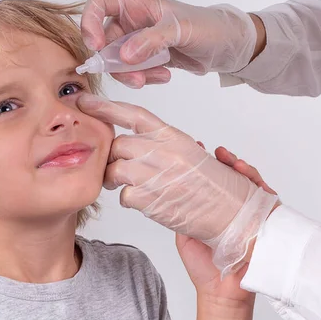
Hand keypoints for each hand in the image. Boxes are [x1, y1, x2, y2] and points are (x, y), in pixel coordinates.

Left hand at [77, 94, 277, 274]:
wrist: (235, 218)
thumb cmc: (219, 188)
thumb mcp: (194, 155)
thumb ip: (166, 146)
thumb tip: (145, 141)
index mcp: (174, 136)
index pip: (133, 114)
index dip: (105, 106)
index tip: (85, 101)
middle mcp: (163, 152)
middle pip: (118, 145)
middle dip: (112, 156)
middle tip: (116, 165)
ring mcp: (155, 175)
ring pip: (114, 170)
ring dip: (115, 179)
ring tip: (126, 185)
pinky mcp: (150, 201)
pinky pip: (124, 196)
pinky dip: (129, 200)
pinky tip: (145, 202)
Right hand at [80, 0, 258, 87]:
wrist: (227, 47)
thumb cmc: (208, 27)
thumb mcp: (181, 30)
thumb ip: (152, 40)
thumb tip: (123, 56)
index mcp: (138, 4)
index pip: (100, 3)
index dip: (90, 22)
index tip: (97, 46)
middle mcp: (133, 21)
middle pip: (105, 41)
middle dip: (116, 63)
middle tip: (135, 78)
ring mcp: (138, 41)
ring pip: (117, 61)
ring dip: (131, 74)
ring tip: (157, 77)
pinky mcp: (146, 59)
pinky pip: (133, 72)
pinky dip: (144, 78)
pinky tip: (165, 75)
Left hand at [177, 144, 276, 319]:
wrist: (222, 291)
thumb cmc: (203, 264)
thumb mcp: (182, 231)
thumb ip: (176, 211)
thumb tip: (160, 187)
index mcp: (211, 205)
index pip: (210, 177)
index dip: (204, 162)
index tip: (194, 148)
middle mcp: (231, 205)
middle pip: (230, 174)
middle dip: (224, 159)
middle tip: (214, 151)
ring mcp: (248, 211)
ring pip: (248, 180)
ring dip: (240, 166)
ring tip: (230, 160)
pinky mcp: (264, 219)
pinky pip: (265, 194)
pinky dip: (257, 181)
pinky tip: (247, 174)